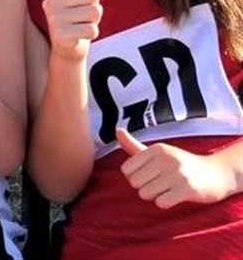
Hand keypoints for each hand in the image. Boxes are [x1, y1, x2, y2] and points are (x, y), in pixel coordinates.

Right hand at [41, 0, 101, 62]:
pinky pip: (92, 30)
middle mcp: (50, 2)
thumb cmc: (72, 18)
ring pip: (95, 13)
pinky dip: (92, 34)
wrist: (67, 49)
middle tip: (83, 18)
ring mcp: (54, 19)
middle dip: (95, 9)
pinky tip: (80, 37)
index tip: (80, 5)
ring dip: (94, 22)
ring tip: (81, 27)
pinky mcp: (60, 35)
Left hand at [117, 128, 235, 208]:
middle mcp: (166, 158)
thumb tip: (117, 131)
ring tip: (168, 189)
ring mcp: (177, 173)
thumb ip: (134, 146)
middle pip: (134, 183)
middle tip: (160, 183)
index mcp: (157, 149)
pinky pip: (161, 203)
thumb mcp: (158, 152)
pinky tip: (175, 196)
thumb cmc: (181, 164)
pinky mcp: (187, 189)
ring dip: (155, 195)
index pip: (126, 169)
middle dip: (144, 187)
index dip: (135, 176)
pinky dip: (165, 203)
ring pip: (145, 194)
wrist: (216, 174)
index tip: (150, 174)